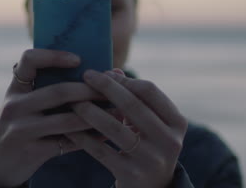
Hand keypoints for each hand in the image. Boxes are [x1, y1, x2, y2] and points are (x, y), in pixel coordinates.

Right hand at [0, 49, 101, 187]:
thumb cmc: (17, 131)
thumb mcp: (22, 108)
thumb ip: (47, 92)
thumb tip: (95, 77)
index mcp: (15, 90)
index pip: (29, 60)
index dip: (54, 56)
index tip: (78, 59)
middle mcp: (15, 106)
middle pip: (59, 91)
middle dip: (91, 89)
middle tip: (114, 87)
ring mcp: (21, 130)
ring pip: (67, 119)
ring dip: (98, 115)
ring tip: (119, 111)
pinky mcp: (31, 152)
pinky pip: (68, 143)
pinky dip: (91, 138)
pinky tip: (107, 135)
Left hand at [65, 69, 187, 187]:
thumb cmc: (148, 145)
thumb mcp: (151, 123)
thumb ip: (135, 97)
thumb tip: (113, 71)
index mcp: (177, 122)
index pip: (149, 91)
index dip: (125, 79)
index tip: (104, 72)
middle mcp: (169, 141)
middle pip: (132, 105)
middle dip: (106, 88)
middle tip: (85, 76)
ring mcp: (151, 159)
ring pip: (114, 127)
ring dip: (90, 110)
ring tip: (73, 100)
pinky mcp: (131, 175)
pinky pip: (100, 151)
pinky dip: (82, 137)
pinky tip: (68, 127)